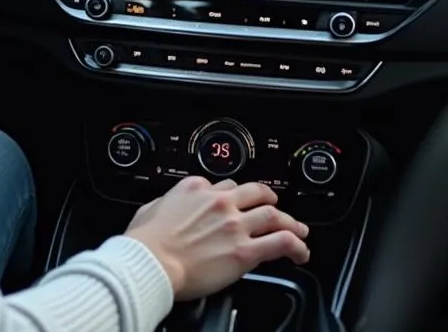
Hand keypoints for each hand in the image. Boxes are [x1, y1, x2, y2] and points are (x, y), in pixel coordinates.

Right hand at [123, 176, 309, 300]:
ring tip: (299, 230)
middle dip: (269, 198)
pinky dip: (296, 246)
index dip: (234, 194)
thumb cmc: (146, 241)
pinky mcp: (245, 251)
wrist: (151, 261)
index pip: (225, 185)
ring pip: (275, 215)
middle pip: (256, 193)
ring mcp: (234, 225)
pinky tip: (301, 252)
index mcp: (195, 188)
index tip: (237, 203)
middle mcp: (219, 201)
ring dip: (291, 222)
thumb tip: (169, 205)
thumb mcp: (152, 207)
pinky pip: (281, 243)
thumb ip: (168, 202)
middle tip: (276, 207)